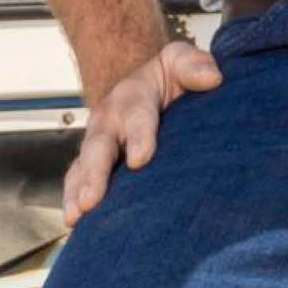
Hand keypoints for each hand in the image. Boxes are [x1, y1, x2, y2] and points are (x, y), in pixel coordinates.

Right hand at [60, 37, 220, 223]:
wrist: (142, 86)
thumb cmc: (167, 78)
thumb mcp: (178, 60)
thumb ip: (192, 64)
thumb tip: (213, 77)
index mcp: (132, 95)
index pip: (136, 115)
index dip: (139, 136)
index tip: (141, 159)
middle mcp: (108, 120)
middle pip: (99, 147)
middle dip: (95, 174)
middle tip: (92, 198)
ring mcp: (97, 144)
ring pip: (82, 168)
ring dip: (78, 192)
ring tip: (77, 216)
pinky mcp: (93, 165)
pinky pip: (78, 183)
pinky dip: (74, 202)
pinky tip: (75, 226)